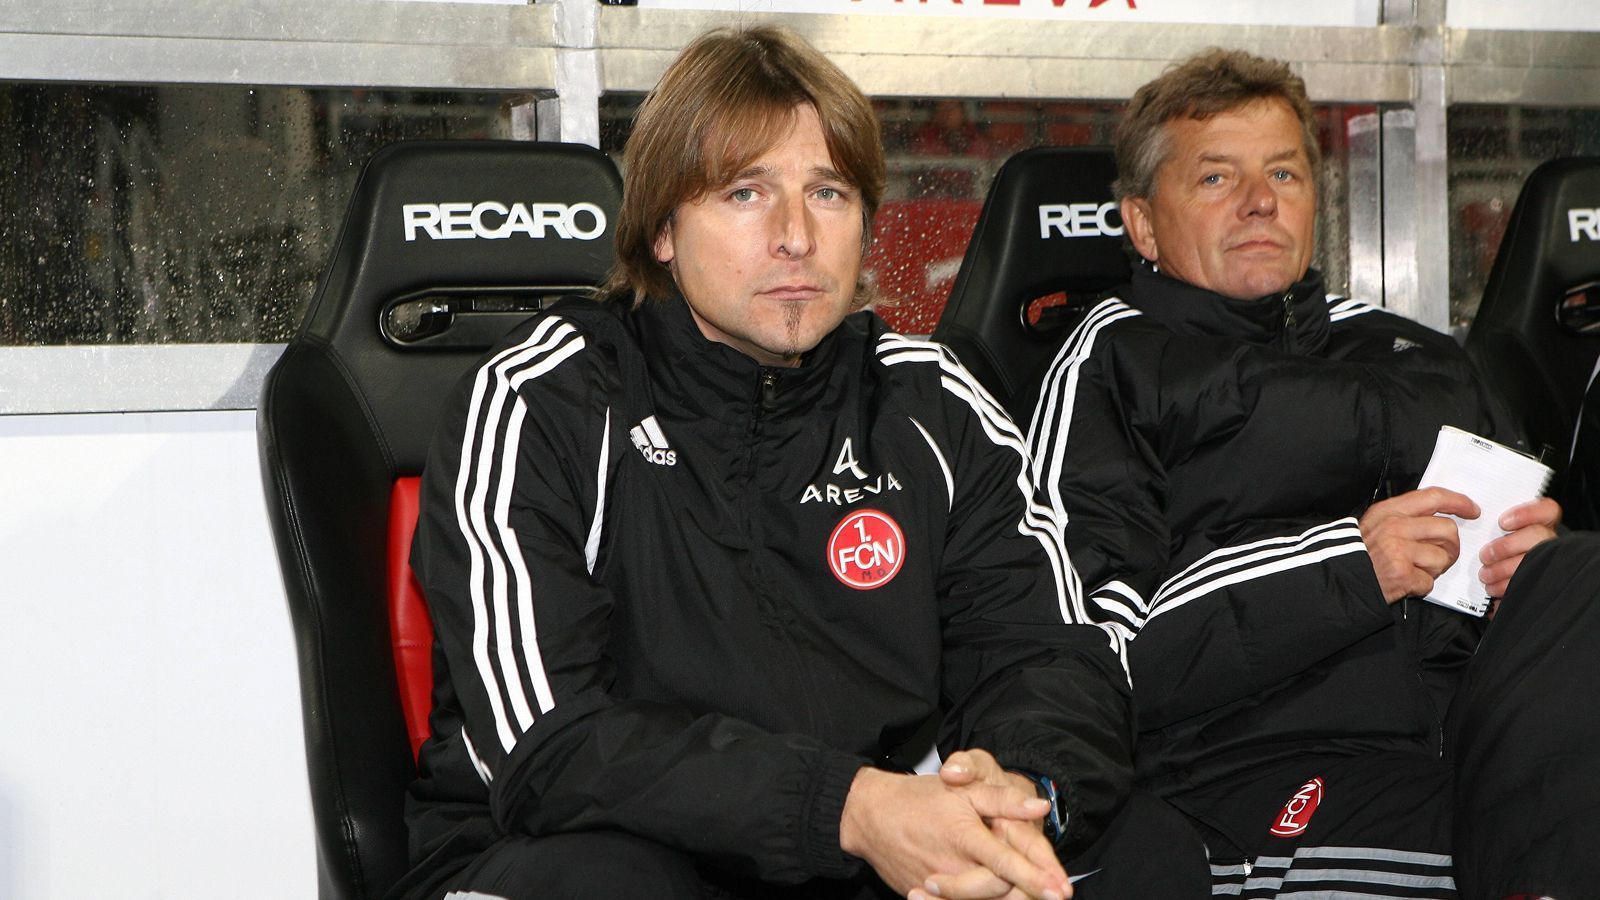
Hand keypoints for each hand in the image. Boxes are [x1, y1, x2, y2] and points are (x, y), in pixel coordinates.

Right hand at [840, 766, 1069, 899]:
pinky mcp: (923, 895)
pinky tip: (994, 896)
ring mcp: (936, 885)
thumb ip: (1001, 799)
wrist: (868, 815)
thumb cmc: (917, 799)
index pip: (1006, 862)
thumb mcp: (961, 789)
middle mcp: (952, 865)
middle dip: (1027, 893)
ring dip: (1006, 899)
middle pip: (997, 889)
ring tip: (1029, 897)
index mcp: (963, 835)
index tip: (1060, 889)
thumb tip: (1039, 806)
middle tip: (1057, 896)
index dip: (1034, 876)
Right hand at [1359, 487, 1478, 602]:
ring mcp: (1398, 550)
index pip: (1433, 497)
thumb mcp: (1376, 524)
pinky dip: (1421, 586)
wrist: (1338, 580)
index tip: (1471, 509)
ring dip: (1435, 568)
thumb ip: (1405, 516)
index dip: (1458, 502)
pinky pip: (1429, 581)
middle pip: (1447, 530)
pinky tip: (1405, 582)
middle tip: (1440, 555)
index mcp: (1389, 511)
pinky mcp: (1402, 574)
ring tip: (1415, 570)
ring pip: (1443, 557)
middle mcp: (1394, 526)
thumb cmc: (1358, 554)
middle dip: (1450, 546)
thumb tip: (1440, 515)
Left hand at [1479, 497, 1560, 599]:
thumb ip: (1493, 523)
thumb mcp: (1495, 532)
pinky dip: (1506, 587)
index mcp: (1542, 524)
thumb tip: (1472, 513)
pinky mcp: (1543, 584)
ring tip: (1485, 574)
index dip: (1527, 513)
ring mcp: (1550, 563)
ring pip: (1534, 562)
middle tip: (1485, 555)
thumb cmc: (1498, 548)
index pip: (1548, 510)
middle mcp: (1550, 542)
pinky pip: (1529, 584)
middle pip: (1539, 536)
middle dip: (1507, 546)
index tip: (1503, 522)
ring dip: (1504, 569)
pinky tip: (1493, 587)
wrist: (1507, 583)